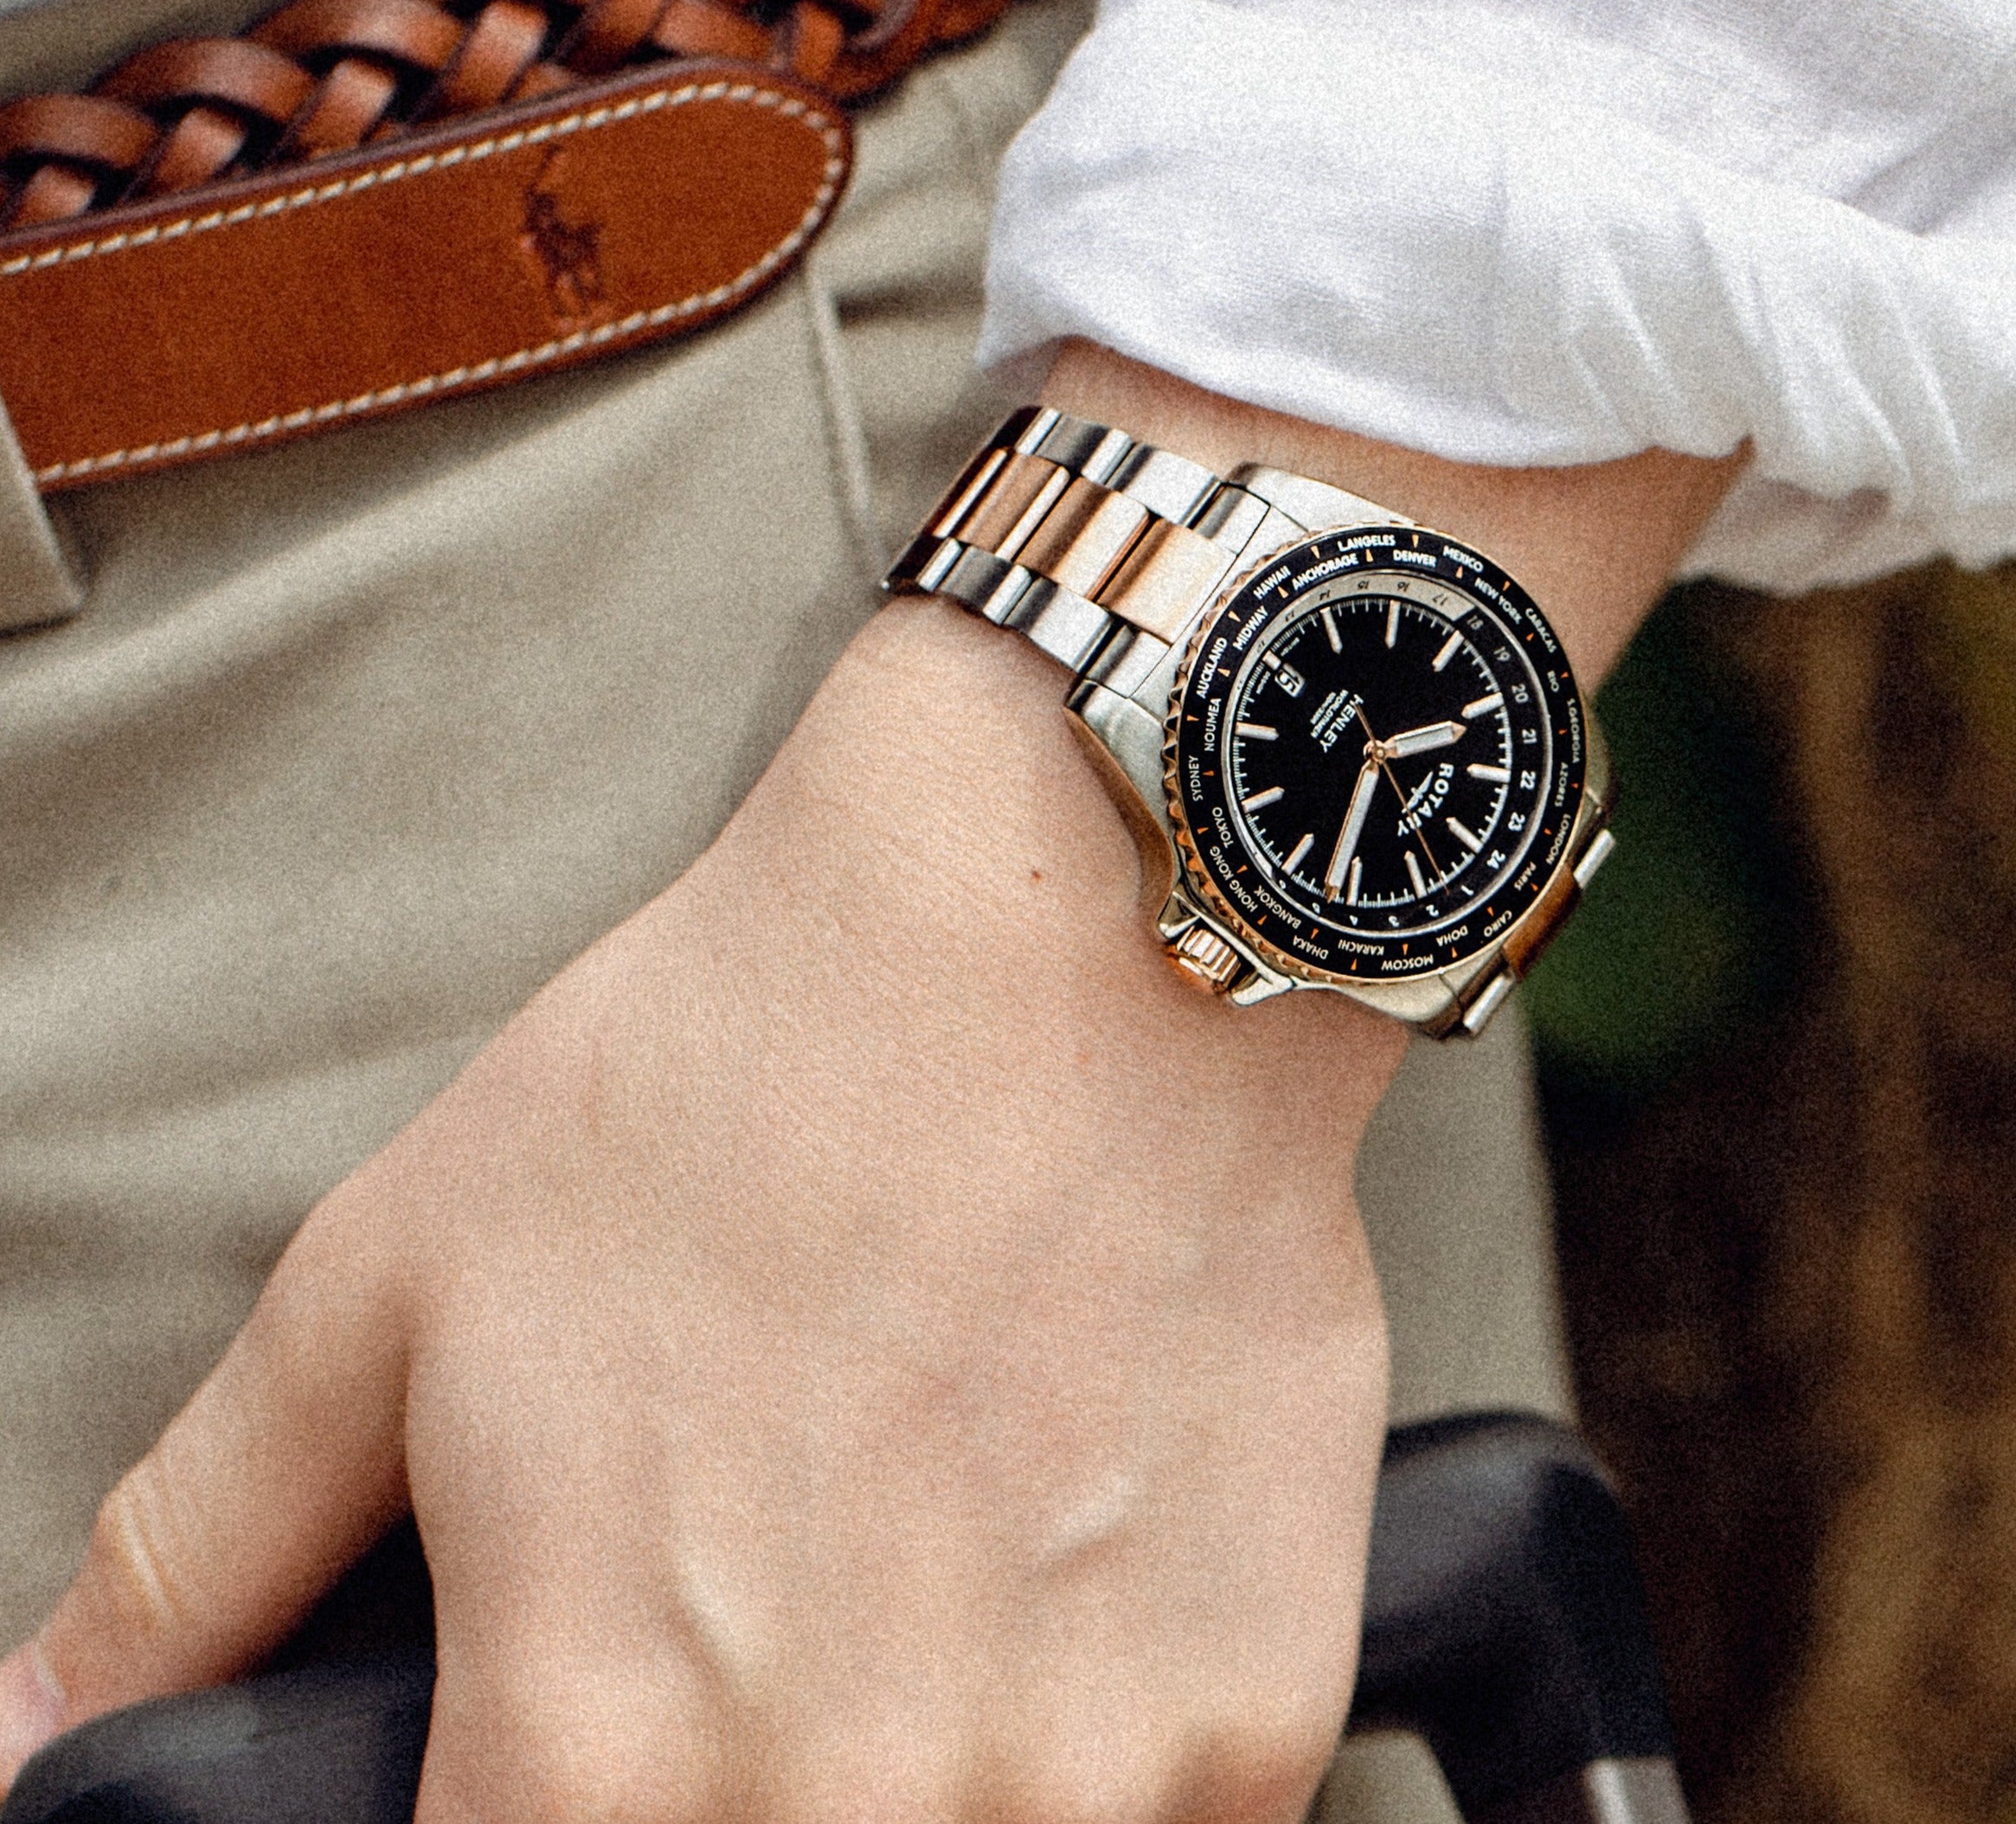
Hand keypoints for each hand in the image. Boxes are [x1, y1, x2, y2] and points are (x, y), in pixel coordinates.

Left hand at [0, 344, 1739, 1817]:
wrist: (1062, 923)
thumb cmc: (743, 1069)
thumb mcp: (404, 1275)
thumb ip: (204, 1551)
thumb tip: (36, 1734)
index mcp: (592, 1744)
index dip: (541, 1808)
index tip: (590, 1724)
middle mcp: (838, 1806)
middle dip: (738, 1778)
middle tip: (775, 1610)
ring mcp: (1076, 1778)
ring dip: (925, 1770)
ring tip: (927, 1568)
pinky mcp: (1251, 1706)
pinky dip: (1097, 1740)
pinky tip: (1068, 1561)